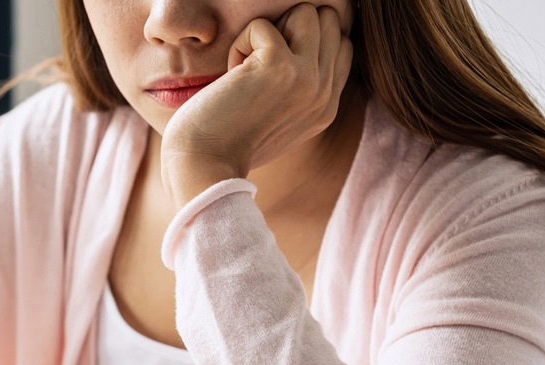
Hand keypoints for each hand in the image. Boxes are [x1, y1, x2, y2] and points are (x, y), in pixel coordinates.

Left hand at [160, 3, 353, 208]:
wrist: (203, 168)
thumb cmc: (225, 146)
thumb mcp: (277, 121)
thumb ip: (298, 91)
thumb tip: (296, 49)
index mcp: (326, 107)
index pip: (341, 45)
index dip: (305, 43)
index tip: (270, 72)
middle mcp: (324, 93)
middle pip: (327, 22)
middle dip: (289, 31)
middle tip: (257, 67)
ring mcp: (307, 78)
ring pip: (306, 12)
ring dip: (269, 33)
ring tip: (246, 67)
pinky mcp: (279, 65)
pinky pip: (262, 25)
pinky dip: (239, 43)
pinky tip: (230, 76)